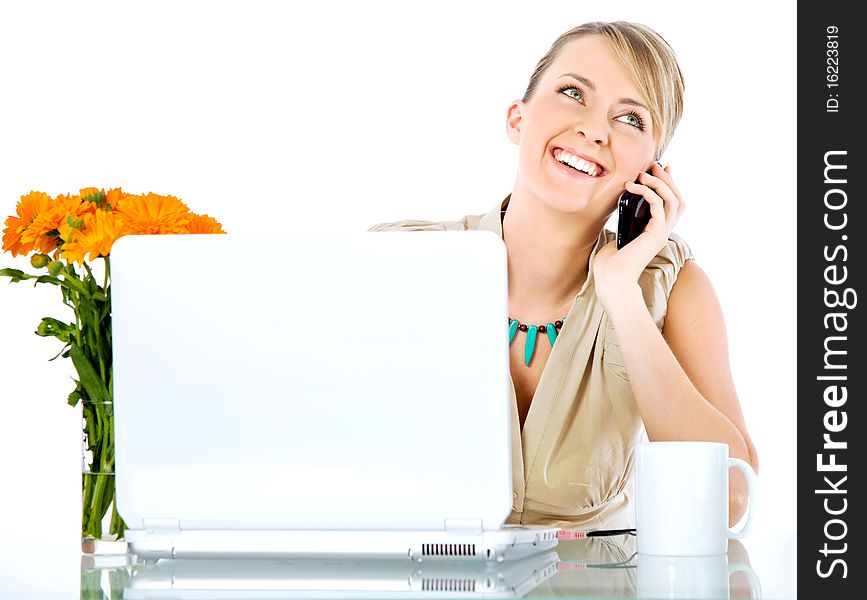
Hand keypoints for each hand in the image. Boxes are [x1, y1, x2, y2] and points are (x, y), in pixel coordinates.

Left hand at [592, 162, 685, 310]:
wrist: (610, 281)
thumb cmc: (609, 265)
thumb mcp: (615, 238)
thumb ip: (621, 224)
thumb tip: (615, 208)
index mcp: (655, 233)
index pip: (672, 206)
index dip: (669, 186)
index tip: (660, 169)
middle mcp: (663, 233)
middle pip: (678, 200)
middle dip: (668, 179)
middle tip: (655, 165)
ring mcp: (661, 234)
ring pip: (673, 201)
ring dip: (660, 183)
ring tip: (643, 173)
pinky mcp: (655, 235)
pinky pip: (659, 206)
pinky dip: (649, 193)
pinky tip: (633, 187)